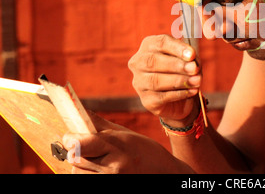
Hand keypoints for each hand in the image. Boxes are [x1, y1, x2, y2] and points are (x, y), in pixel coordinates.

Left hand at [62, 112, 193, 173]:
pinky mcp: (109, 186)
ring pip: (77, 172)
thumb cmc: (145, 151)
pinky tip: (100, 170)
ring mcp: (111, 179)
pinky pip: (85, 180)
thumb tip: (79, 111)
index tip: (69, 136)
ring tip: (97, 161)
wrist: (164, 173)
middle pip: (75, 159)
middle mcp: (113, 165)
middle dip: (75, 152)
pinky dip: (88, 174)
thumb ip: (101, 125)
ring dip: (81, 166)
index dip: (70, 139)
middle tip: (84, 148)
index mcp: (117, 145)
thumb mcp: (126, 134)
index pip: (80, 143)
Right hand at [128, 35, 201, 124]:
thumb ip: (191, 59)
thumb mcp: (189, 60)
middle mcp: (139, 62)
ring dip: (179, 80)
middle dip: (176, 65)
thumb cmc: (182, 71)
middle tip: (194, 69)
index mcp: (149, 46)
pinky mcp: (147, 100)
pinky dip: (179, 94)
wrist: (180, 98)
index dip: (176, 48)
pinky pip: (161, 96)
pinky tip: (191, 91)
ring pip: (155, 80)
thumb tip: (193, 65)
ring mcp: (140, 82)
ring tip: (197, 81)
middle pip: (153, 61)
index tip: (192, 54)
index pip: (160, 43)